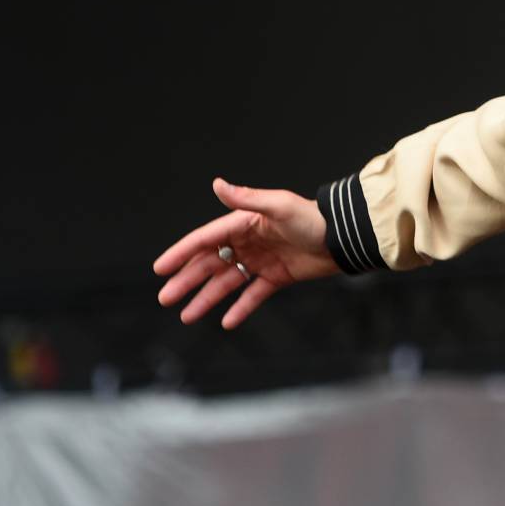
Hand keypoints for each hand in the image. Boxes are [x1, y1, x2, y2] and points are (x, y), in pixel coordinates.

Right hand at [153, 178, 338, 328]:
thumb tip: (217, 184)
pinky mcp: (277, 277)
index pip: (204, 239)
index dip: (181, 253)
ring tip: (187, 315)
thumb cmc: (314, 218)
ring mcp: (262, 260)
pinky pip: (253, 295)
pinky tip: (226, 322)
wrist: (345, 238)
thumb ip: (247, 199)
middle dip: (187, 281)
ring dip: (207, 298)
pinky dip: (240, 308)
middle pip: (210, 264)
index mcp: (244, 223)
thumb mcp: (279, 206)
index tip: (160, 268)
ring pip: (227, 283)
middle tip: (166, 298)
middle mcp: (249, 242)